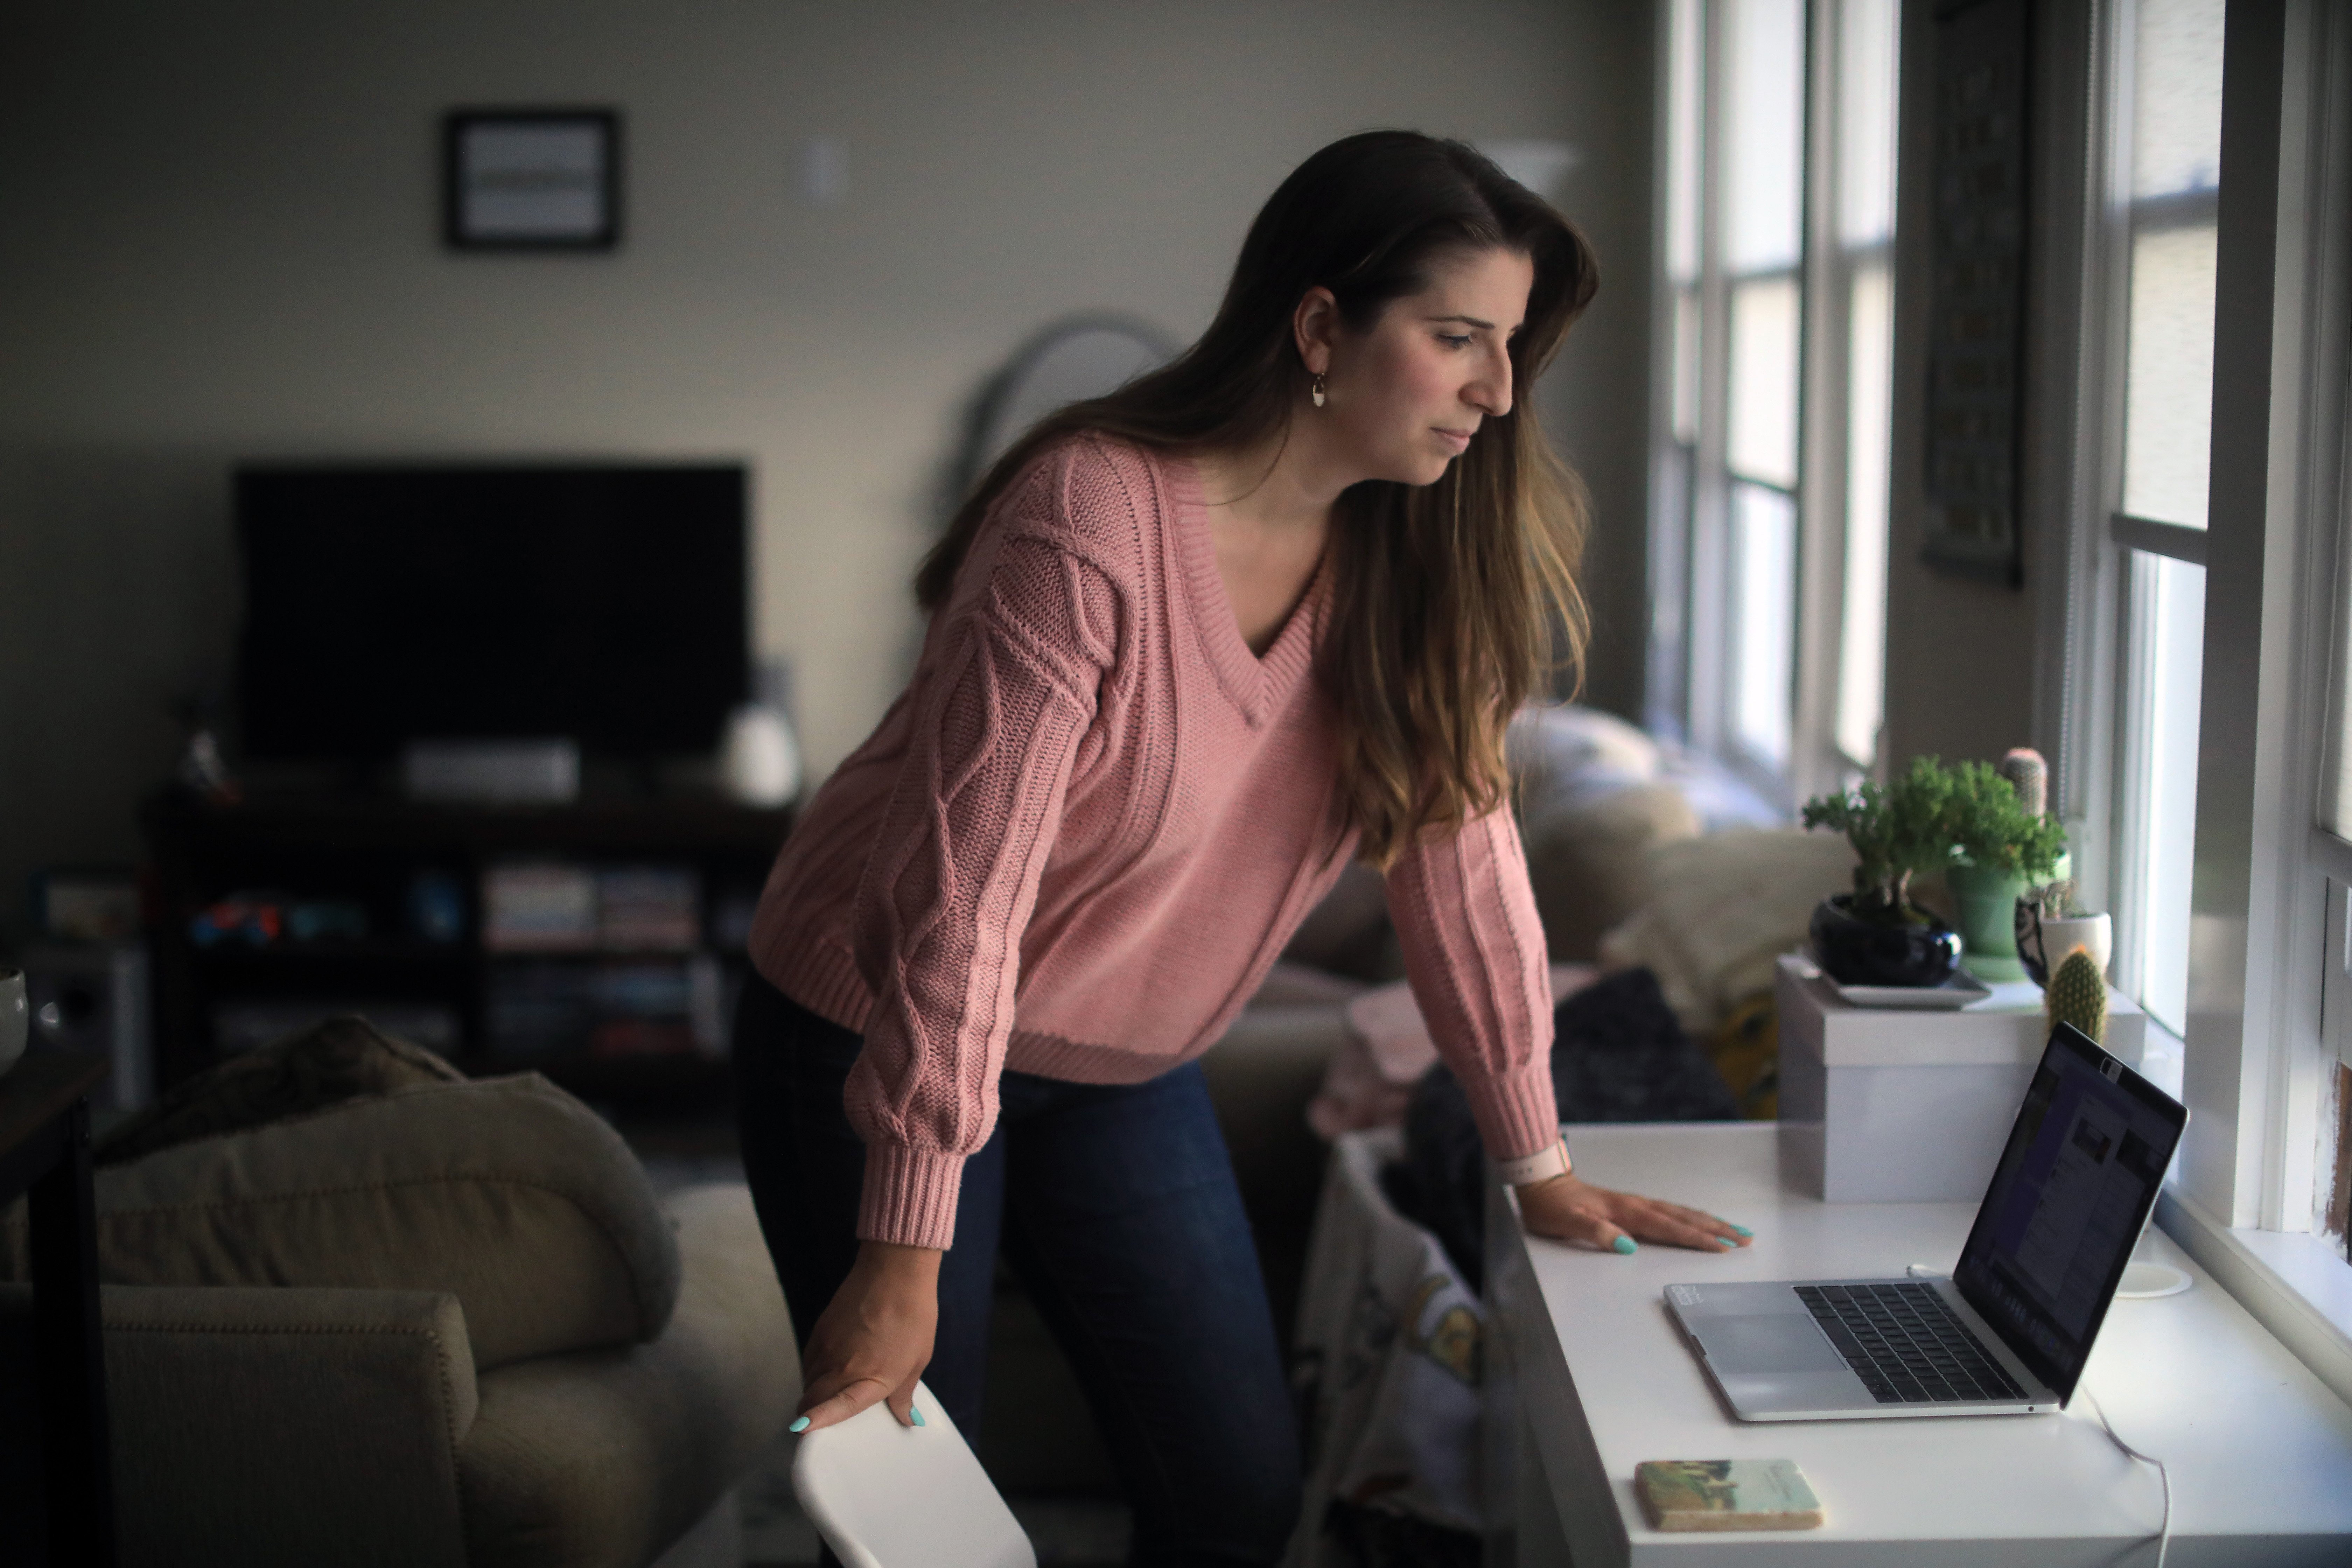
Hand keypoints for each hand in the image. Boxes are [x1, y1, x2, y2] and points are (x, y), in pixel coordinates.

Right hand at [791, 1240, 940, 1432]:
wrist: (895, 1270)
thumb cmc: (913, 1315)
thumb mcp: (917, 1359)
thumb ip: (904, 1393)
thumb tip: (906, 1418)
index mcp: (871, 1376)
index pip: (837, 1407)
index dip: (818, 1420)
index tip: (801, 1430)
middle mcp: (842, 1365)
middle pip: (812, 1399)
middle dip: (811, 1413)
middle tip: (819, 1420)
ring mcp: (827, 1346)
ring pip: (808, 1380)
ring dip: (814, 1391)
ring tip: (830, 1391)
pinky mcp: (820, 1330)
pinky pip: (809, 1360)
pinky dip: (814, 1370)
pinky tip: (830, 1366)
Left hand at [1517, 1173, 1750, 1253]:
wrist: (1541, 1181)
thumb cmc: (1550, 1204)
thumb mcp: (1565, 1221)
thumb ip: (1594, 1232)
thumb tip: (1625, 1246)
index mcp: (1624, 1212)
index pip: (1668, 1228)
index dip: (1696, 1239)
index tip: (1722, 1247)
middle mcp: (1635, 1206)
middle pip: (1683, 1218)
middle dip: (1716, 1230)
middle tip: (1746, 1239)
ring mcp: (1636, 1204)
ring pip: (1681, 1213)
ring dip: (1709, 1222)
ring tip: (1736, 1231)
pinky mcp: (1632, 1205)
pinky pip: (1670, 1211)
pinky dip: (1691, 1217)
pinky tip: (1701, 1222)